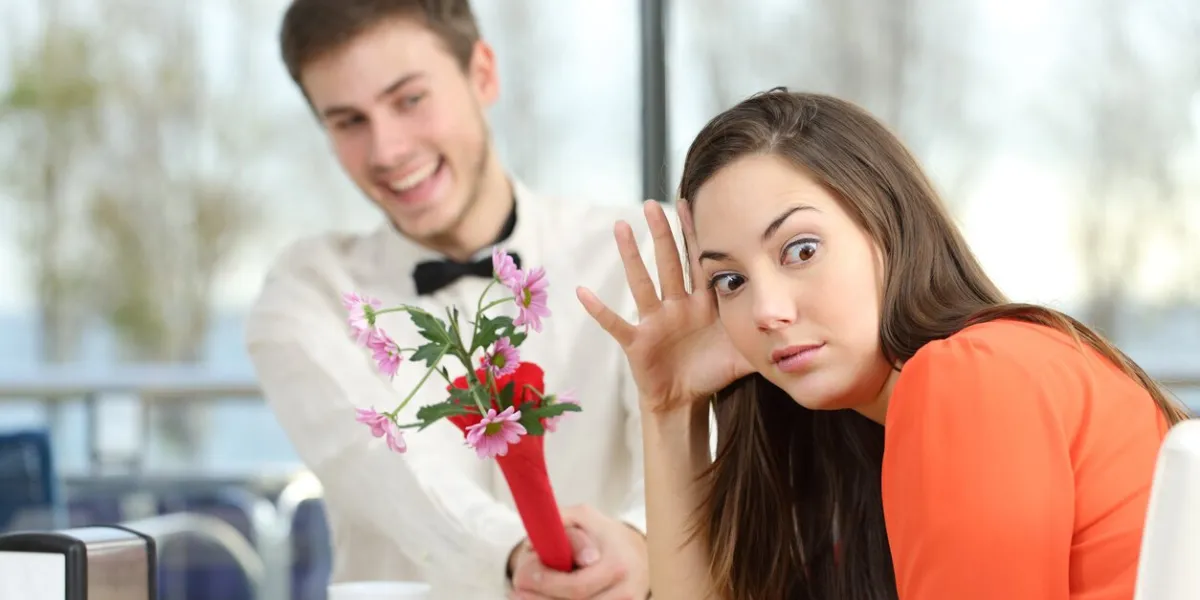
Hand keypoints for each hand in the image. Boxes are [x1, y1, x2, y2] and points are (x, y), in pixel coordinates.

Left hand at [508, 505, 648, 599]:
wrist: (639, 554)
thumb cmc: (604, 535)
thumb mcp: (584, 518)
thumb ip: (560, 522)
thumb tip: (534, 545)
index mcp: (617, 565)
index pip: (577, 587)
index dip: (547, 585)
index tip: (524, 576)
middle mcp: (625, 592)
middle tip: (516, 591)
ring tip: (523, 596)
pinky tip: (544, 599)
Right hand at [577, 200, 752, 412]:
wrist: (686, 401)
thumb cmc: (713, 372)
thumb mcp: (744, 352)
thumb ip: (767, 335)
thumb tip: (802, 324)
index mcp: (701, 304)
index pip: (699, 262)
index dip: (696, 234)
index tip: (691, 201)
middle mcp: (676, 306)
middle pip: (668, 263)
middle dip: (662, 234)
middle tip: (653, 204)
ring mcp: (655, 321)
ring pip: (642, 282)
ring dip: (630, 256)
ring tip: (620, 227)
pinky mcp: (637, 341)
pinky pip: (616, 323)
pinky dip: (599, 310)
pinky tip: (582, 292)